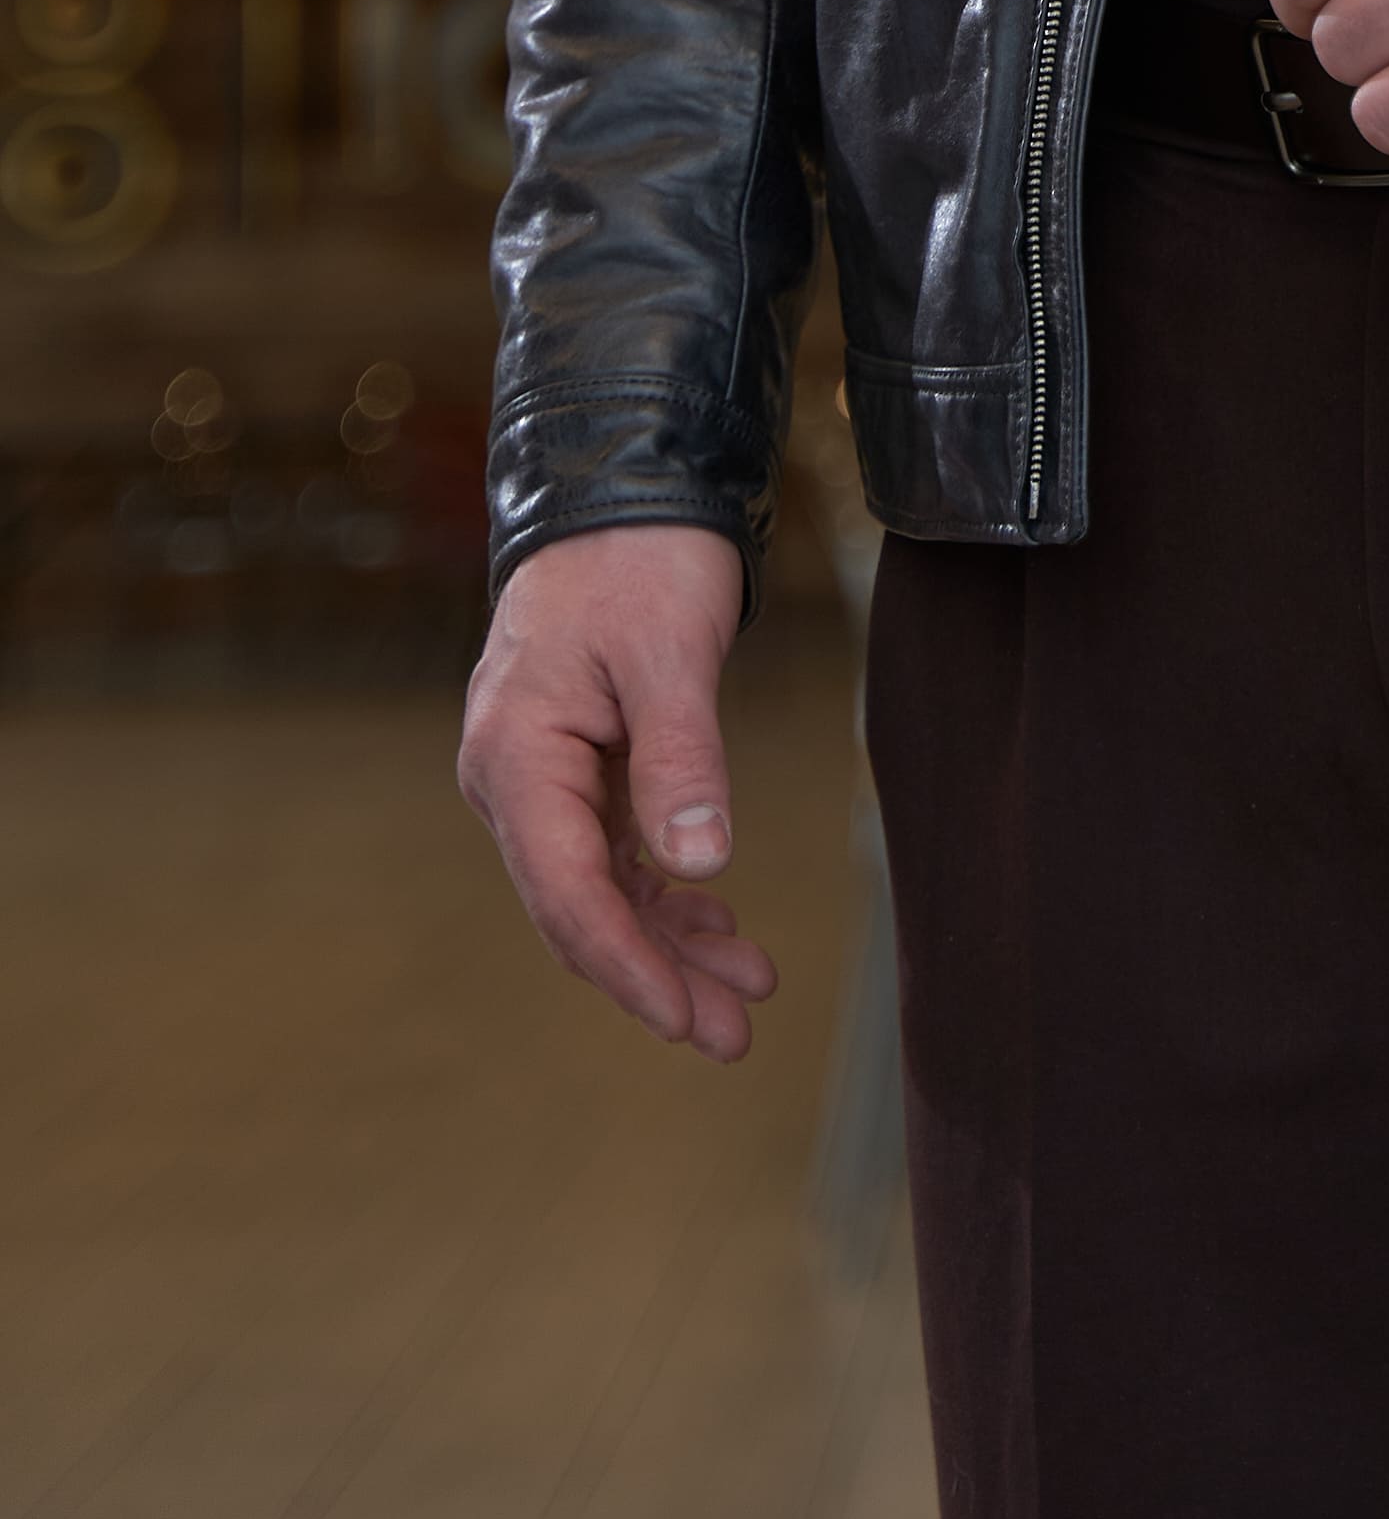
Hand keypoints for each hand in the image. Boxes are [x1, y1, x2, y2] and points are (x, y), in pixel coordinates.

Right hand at [458, 521, 777, 1060]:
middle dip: (658, 975)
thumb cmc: (641, 556)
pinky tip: (716, 921)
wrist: (619, 484)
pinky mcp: (573, 766)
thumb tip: (702, 863)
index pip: (567, 893)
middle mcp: (511, 779)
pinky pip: (611, 853)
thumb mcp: (669, 651)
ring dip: (669, 942)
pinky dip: (664, 891)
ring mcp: (538, 776)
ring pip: (600, 888)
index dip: (627, 965)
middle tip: (735, 1034)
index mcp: (516, 757)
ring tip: (746, 990)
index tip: (686, 1020)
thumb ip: (682, 757)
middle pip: (581, 907)